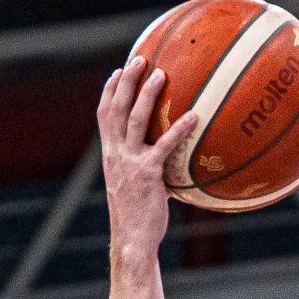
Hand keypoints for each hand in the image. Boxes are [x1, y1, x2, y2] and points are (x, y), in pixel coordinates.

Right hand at [98, 55, 202, 253]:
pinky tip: (194, 117)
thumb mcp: (131, 186)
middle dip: (126, 81)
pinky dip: (179, 129)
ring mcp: (129, 162)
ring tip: (161, 74)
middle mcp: (115, 154)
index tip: (117, 72)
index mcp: (109, 155)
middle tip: (139, 59)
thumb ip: (140, 167)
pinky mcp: (148, 173)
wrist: (131, 239)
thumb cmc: (136, 217)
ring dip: (147, 94)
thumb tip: (161, 159)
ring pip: (136, 119)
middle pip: (117, 108)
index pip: (104, 115)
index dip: (109, 92)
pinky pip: (164, 145)